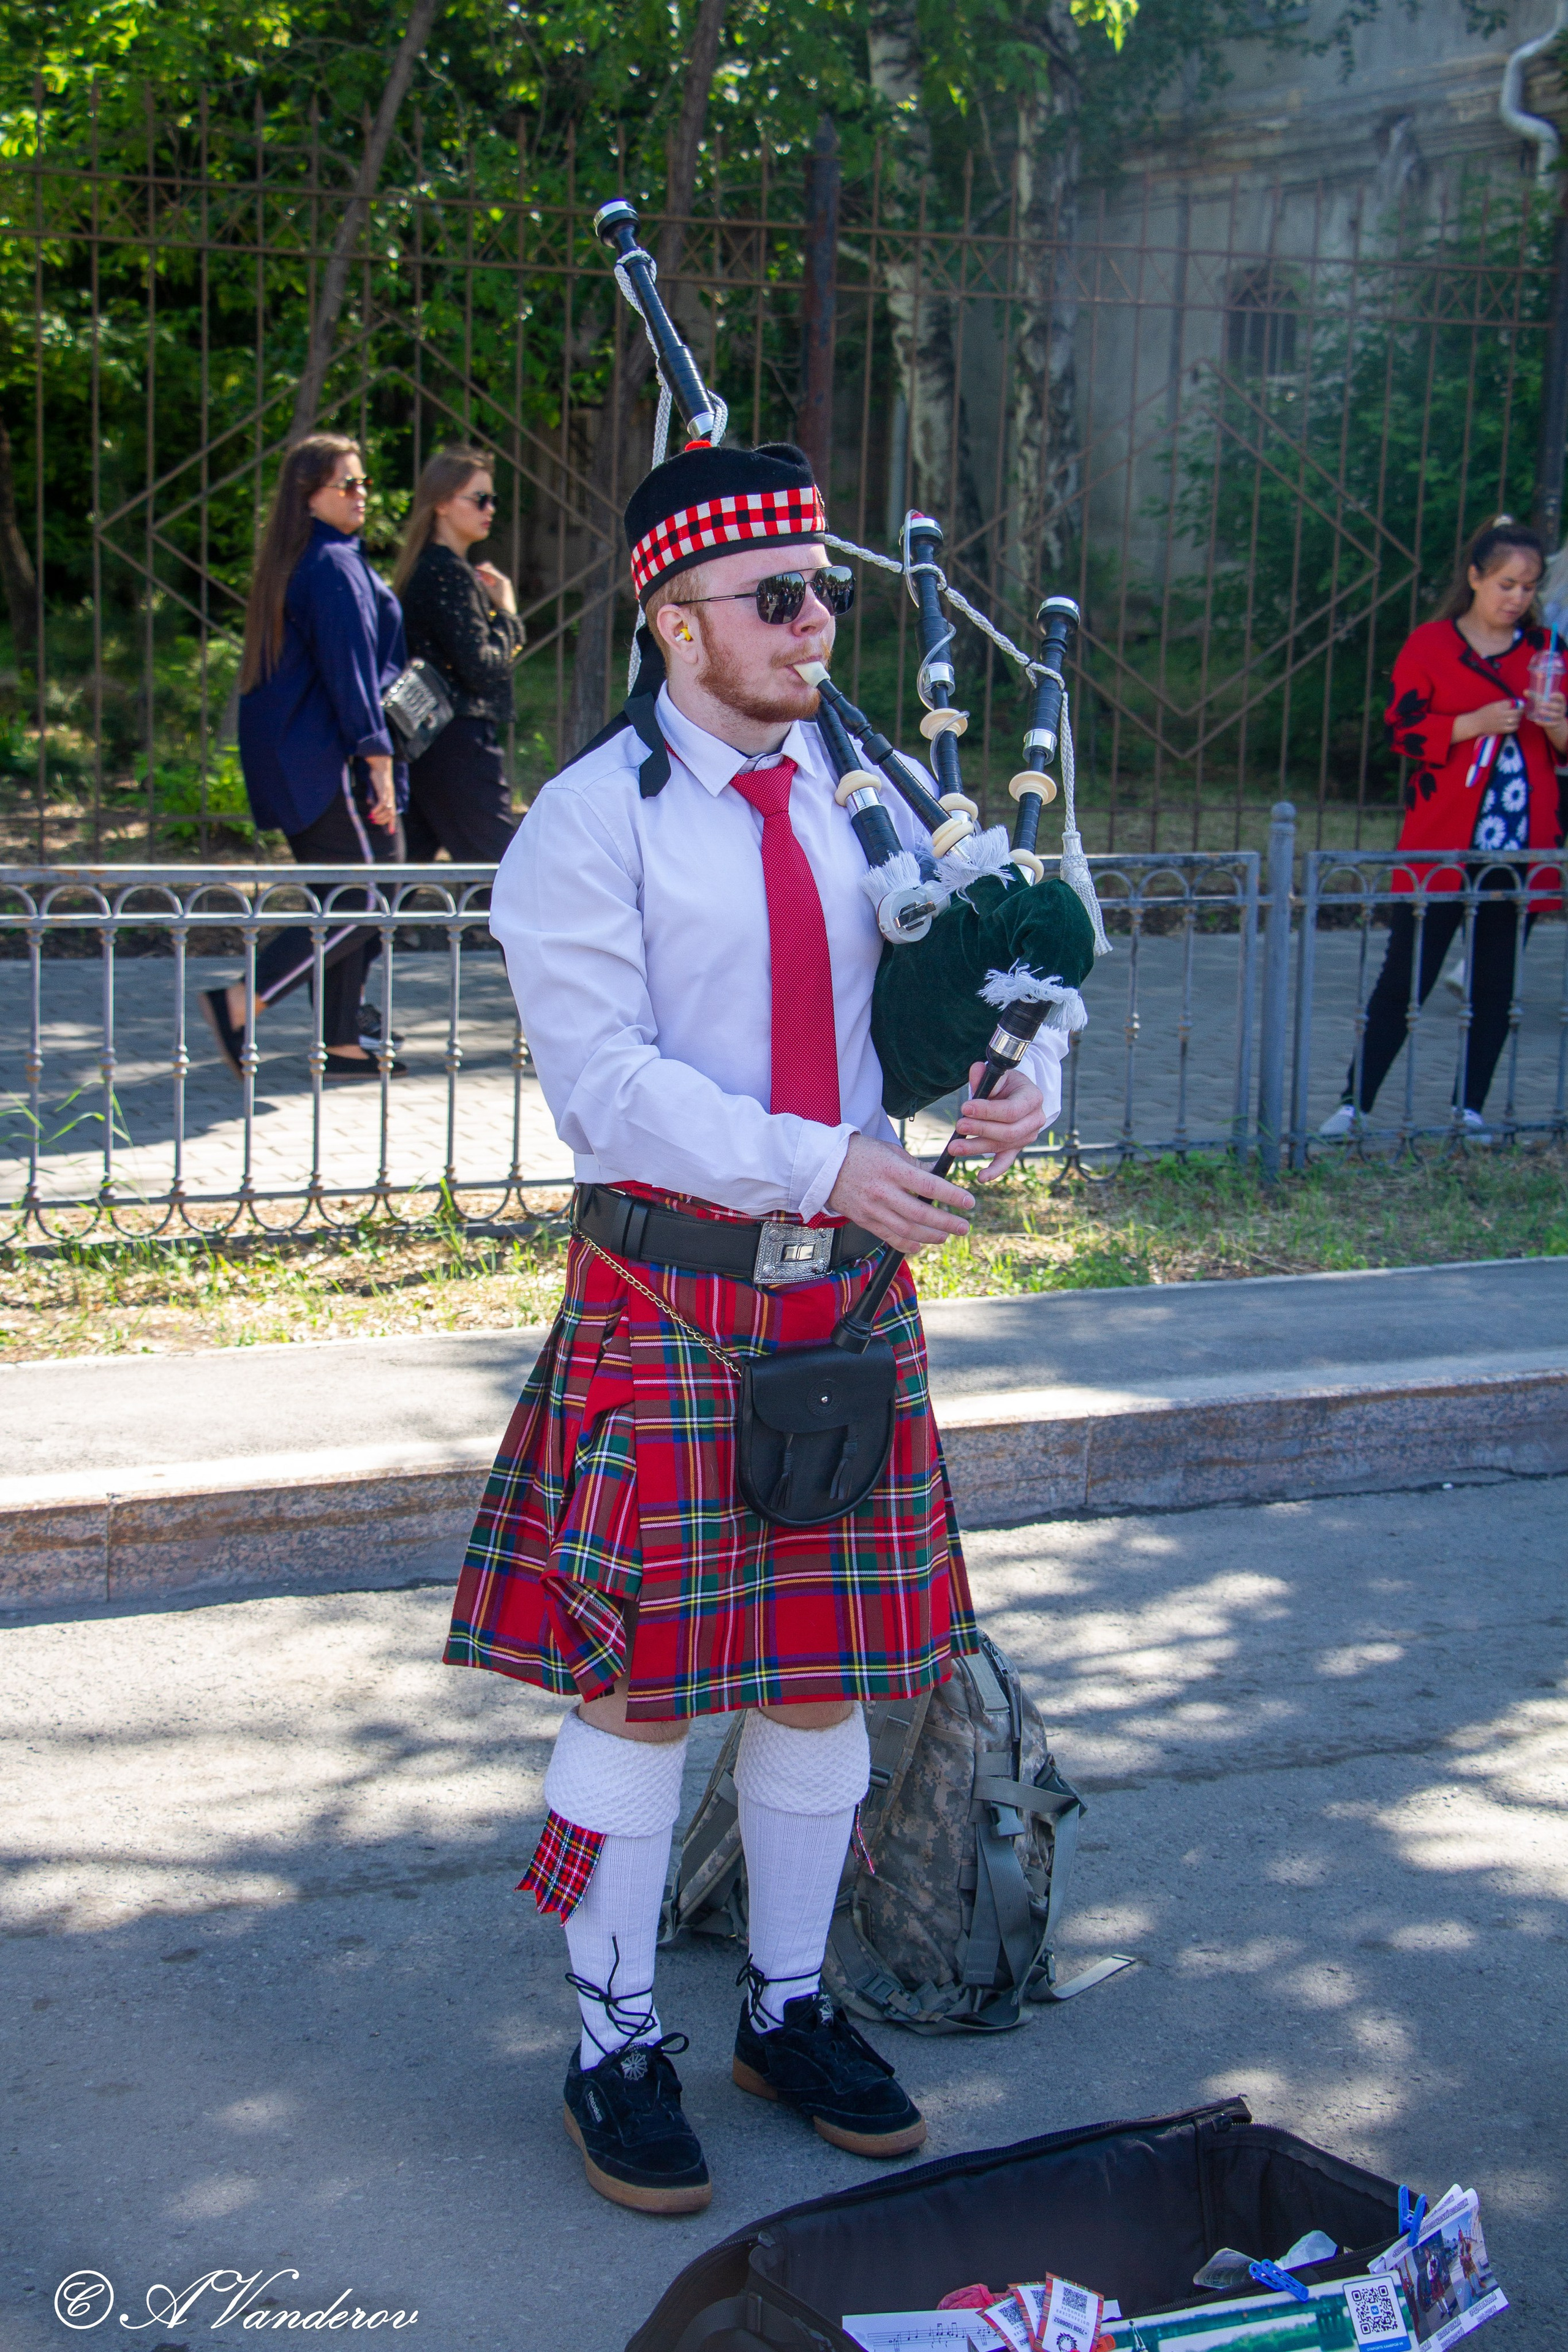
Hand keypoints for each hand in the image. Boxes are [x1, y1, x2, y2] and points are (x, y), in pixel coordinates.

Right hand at [364, 755, 397, 830]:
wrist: (380, 766)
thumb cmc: (377, 777)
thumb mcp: (375, 788)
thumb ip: (374, 796)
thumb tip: (369, 803)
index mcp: (391, 798)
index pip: (393, 813)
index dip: (392, 823)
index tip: (390, 832)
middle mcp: (391, 798)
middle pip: (391, 814)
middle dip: (383, 821)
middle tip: (374, 822)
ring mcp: (388, 794)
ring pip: (387, 810)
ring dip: (379, 816)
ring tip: (371, 818)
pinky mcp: (383, 791)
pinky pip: (382, 803)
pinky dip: (377, 809)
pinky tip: (372, 812)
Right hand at [474, 561, 516, 616]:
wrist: (508, 609)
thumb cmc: (499, 601)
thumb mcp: (490, 592)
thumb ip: (484, 583)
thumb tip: (477, 576)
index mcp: (501, 580)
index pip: (490, 571)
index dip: (482, 569)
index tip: (476, 568)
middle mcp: (504, 579)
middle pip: (492, 570)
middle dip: (484, 569)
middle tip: (477, 569)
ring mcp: (504, 582)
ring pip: (494, 574)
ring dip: (486, 573)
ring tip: (479, 574)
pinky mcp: (504, 585)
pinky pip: (496, 579)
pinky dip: (489, 578)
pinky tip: (484, 579)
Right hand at [827, 1132, 973, 1253]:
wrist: (824, 1166)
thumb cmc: (859, 1153)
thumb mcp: (890, 1151)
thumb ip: (915, 1165)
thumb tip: (938, 1174)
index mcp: (892, 1170)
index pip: (928, 1185)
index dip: (951, 1195)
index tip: (969, 1202)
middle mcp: (883, 1192)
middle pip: (920, 1213)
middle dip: (946, 1223)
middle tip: (963, 1227)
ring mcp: (873, 1209)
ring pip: (906, 1230)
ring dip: (930, 1236)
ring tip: (945, 1236)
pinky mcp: (865, 1221)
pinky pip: (888, 1237)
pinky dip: (906, 1245)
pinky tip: (920, 1246)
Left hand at [949, 1063, 1046, 1180]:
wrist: (1015, 1094)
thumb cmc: (1004, 1084)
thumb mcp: (998, 1075)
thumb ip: (985, 1075)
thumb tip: (976, 1071)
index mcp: (1033, 1098)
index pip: (1011, 1110)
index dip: (987, 1111)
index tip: (965, 1108)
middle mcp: (1035, 1119)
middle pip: (1007, 1132)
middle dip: (981, 1130)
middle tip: (959, 1126)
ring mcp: (1027, 1136)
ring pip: (1002, 1146)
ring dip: (976, 1148)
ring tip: (954, 1147)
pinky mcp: (1016, 1148)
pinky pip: (1006, 1161)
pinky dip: (994, 1171)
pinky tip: (980, 1177)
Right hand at [1452, 699, 1521, 743]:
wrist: (1476, 723)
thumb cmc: (1484, 713)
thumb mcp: (1493, 705)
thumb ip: (1504, 704)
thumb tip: (1516, 703)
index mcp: (1498, 706)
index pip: (1513, 703)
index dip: (1518, 704)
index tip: (1519, 705)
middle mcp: (1501, 714)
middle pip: (1517, 712)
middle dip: (1520, 711)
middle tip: (1521, 711)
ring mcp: (1501, 722)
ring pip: (1516, 720)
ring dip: (1519, 718)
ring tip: (1517, 717)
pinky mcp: (1501, 730)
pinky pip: (1513, 728)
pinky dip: (1516, 725)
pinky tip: (1514, 724)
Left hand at [1529, 689, 1566, 732]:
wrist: (1554, 722)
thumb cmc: (1547, 708)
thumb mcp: (1542, 701)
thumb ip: (1534, 696)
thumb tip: (1525, 691)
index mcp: (1560, 702)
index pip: (1561, 697)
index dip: (1557, 696)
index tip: (1550, 695)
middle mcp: (1561, 709)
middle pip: (1558, 707)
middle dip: (1550, 705)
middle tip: (1541, 704)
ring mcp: (1559, 717)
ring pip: (1555, 716)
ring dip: (1547, 714)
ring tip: (1539, 711)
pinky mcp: (1555, 725)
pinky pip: (1551, 724)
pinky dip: (1543, 723)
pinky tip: (1536, 721)